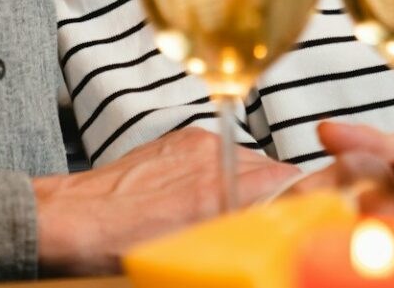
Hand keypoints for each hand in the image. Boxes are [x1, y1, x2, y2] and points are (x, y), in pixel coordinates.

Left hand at [34, 127, 299, 271]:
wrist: (67, 220)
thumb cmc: (117, 248)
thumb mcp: (189, 253)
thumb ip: (239, 235)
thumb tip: (270, 238)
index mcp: (221, 192)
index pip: (297, 183)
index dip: (318, 198)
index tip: (326, 213)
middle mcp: (215, 158)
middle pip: (278, 173)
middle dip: (286, 199)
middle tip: (280, 227)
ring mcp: (198, 144)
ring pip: (251, 162)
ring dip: (254, 186)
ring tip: (237, 217)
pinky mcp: (182, 139)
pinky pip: (223, 152)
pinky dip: (226, 173)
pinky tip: (206, 200)